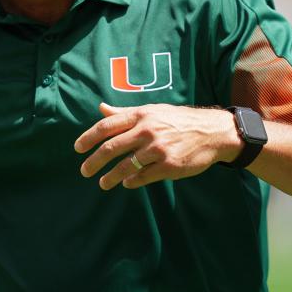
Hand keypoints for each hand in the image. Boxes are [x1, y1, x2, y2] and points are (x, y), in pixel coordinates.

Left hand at [74, 103, 241, 189]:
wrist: (213, 132)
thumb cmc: (179, 119)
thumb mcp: (153, 110)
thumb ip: (125, 112)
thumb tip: (101, 108)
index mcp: (141, 115)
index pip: (107, 126)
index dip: (89, 138)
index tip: (78, 148)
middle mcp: (147, 130)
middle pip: (111, 147)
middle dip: (94, 161)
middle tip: (84, 170)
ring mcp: (158, 149)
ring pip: (125, 166)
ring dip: (110, 176)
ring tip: (103, 183)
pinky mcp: (169, 166)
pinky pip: (143, 176)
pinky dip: (132, 181)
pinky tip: (126, 183)